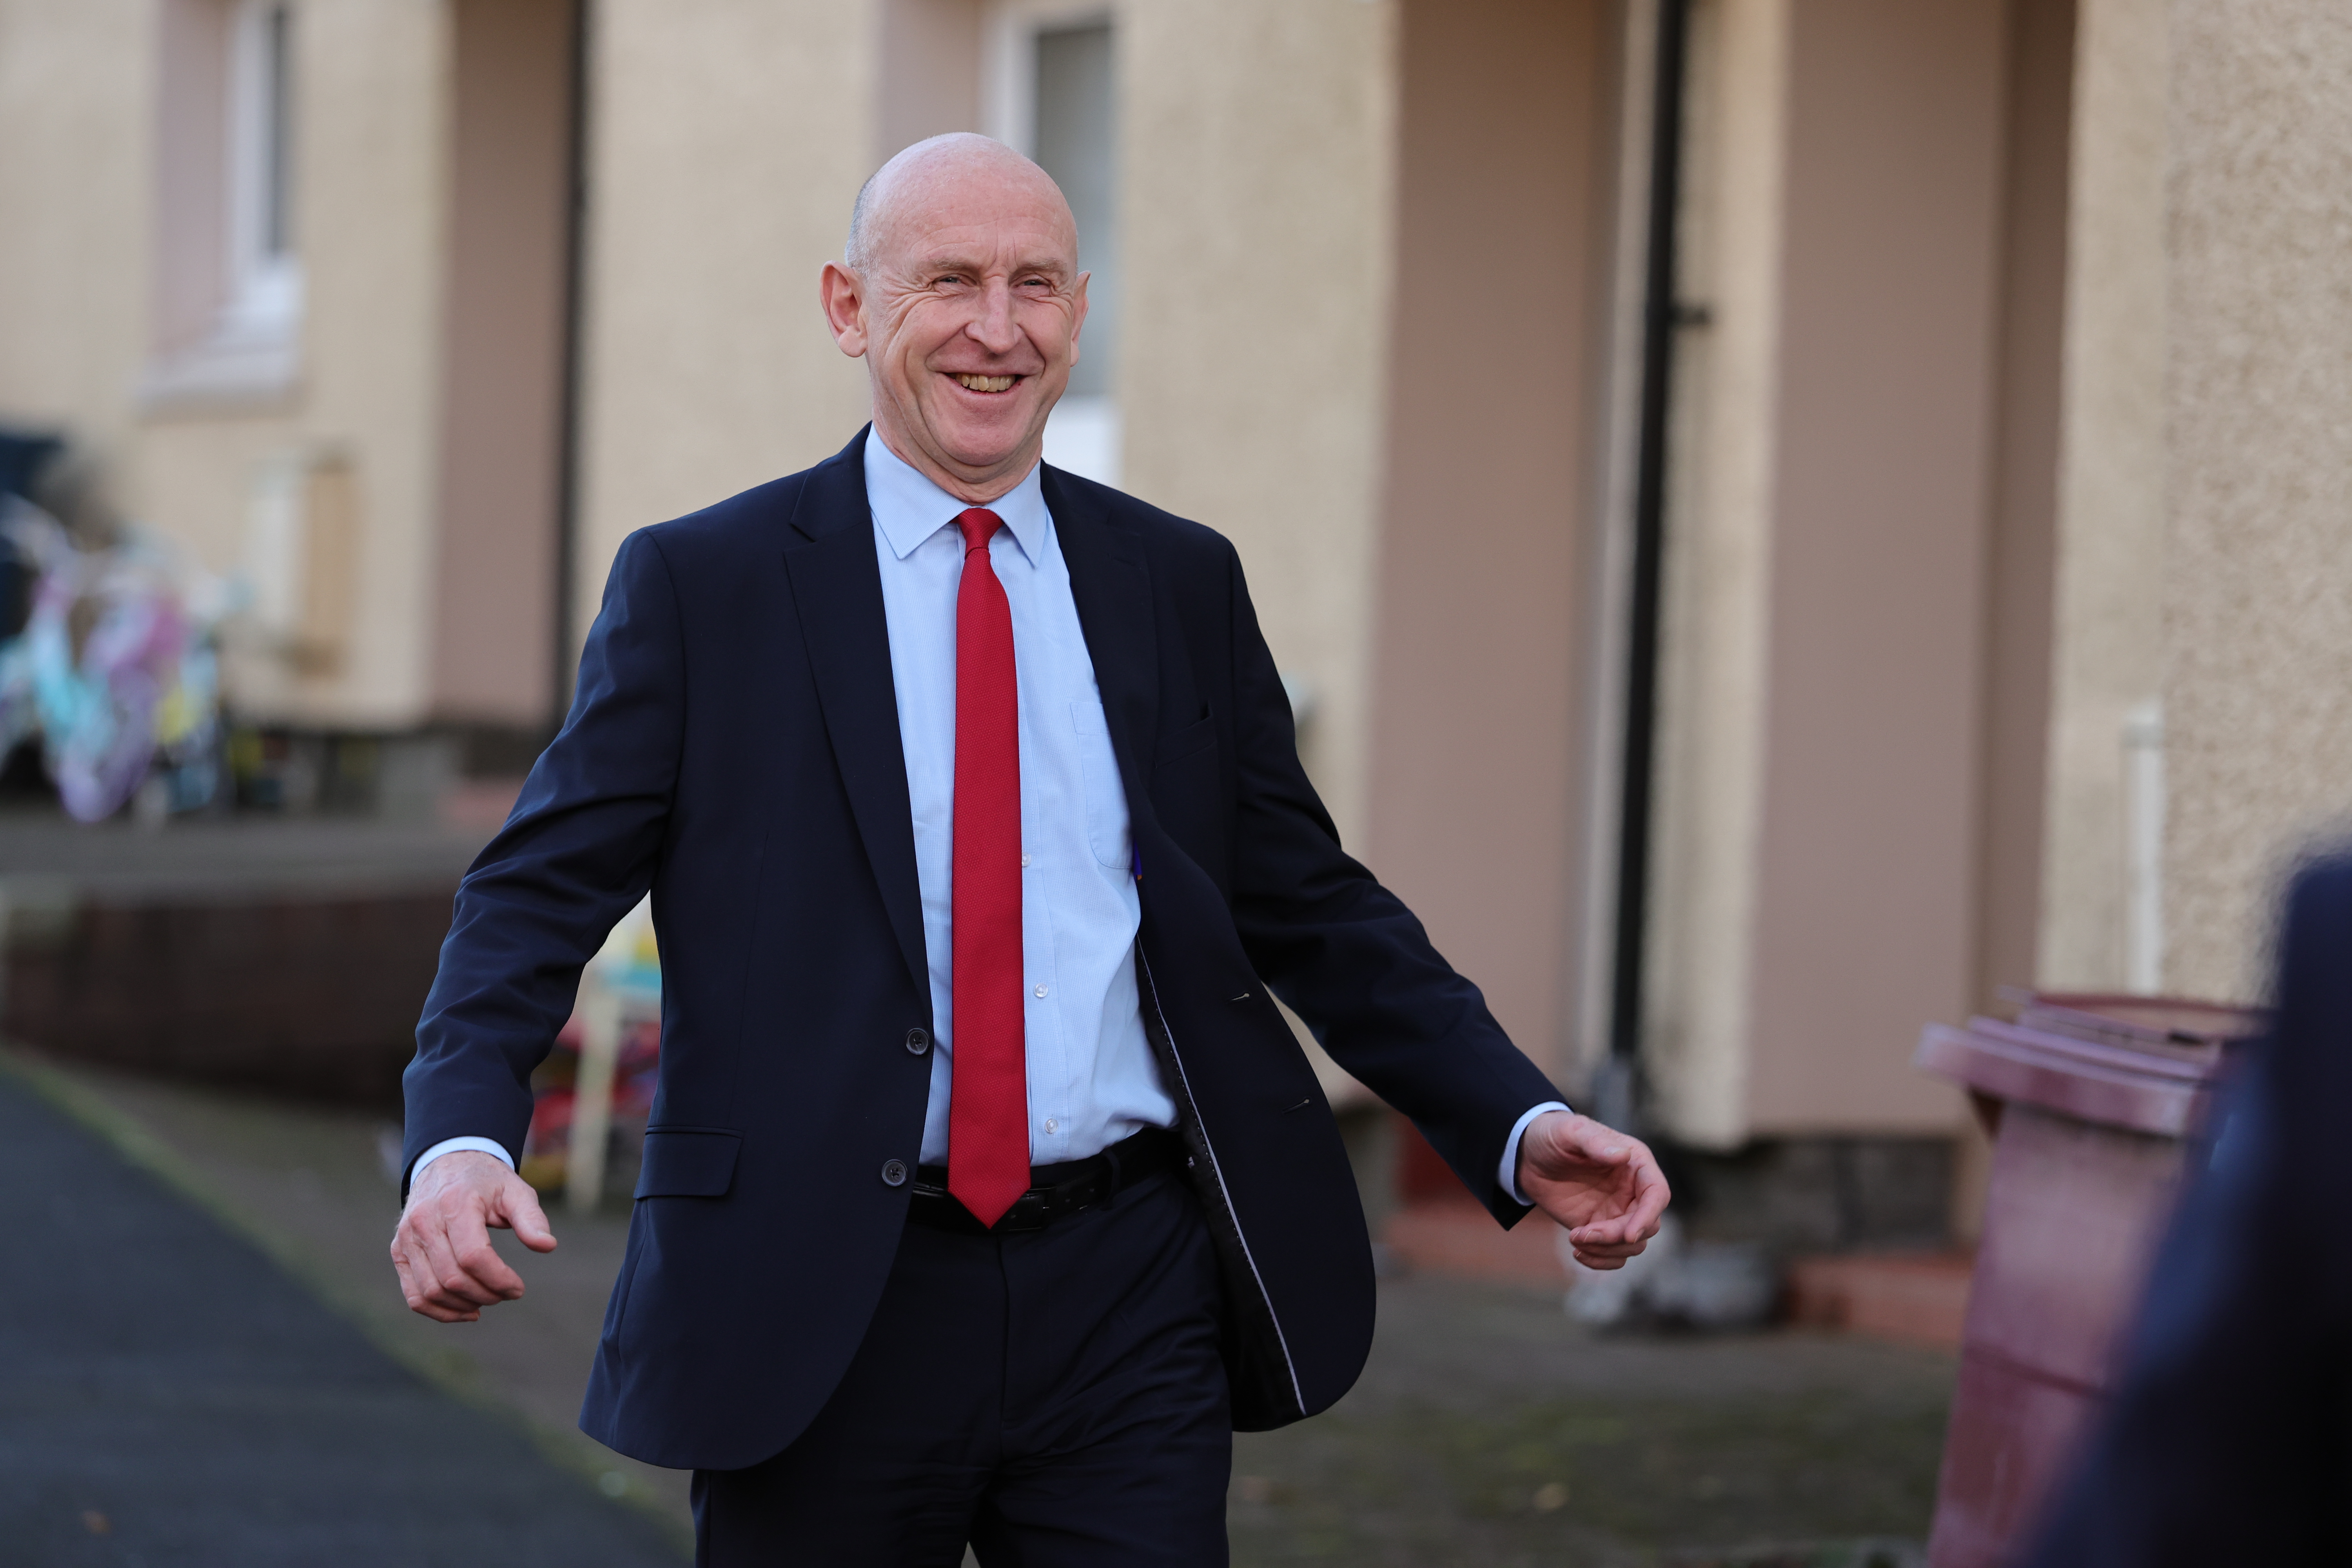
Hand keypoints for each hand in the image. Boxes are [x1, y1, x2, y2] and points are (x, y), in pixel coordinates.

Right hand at [390, 1151, 556, 1321]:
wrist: (446, 1164)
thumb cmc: (486, 1182)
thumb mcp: (515, 1190)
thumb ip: (531, 1218)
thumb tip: (548, 1246)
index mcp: (455, 1204)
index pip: (474, 1256)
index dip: (499, 1279)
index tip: (518, 1288)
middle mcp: (424, 1222)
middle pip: (453, 1278)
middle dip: (486, 1294)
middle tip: (507, 1294)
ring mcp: (407, 1238)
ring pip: (431, 1291)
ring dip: (464, 1305)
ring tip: (489, 1299)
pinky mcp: (399, 1251)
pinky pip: (414, 1295)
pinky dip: (439, 1311)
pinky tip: (465, 1310)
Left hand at [1517, 1110, 1669, 1270]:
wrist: (1529, 1155)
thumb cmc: (1553, 1135)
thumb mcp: (1571, 1132)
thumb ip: (1595, 1142)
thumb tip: (1622, 1155)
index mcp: (1636, 1163)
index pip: (1658, 1194)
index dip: (1648, 1216)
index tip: (1628, 1234)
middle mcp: (1633, 1190)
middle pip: (1647, 1225)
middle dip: (1618, 1237)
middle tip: (1582, 1233)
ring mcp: (1618, 1211)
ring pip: (1632, 1245)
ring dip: (1607, 1250)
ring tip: (1575, 1238)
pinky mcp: (1601, 1228)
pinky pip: (1614, 1254)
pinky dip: (1600, 1260)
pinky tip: (1577, 1251)